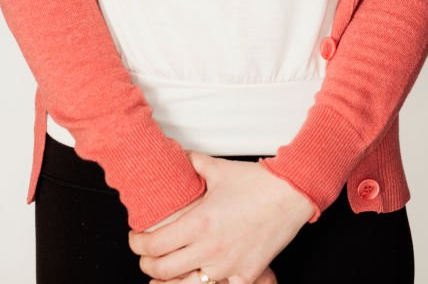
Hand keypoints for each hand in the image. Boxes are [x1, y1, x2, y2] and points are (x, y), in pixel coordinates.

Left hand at [128, 150, 314, 282]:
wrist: (291, 194)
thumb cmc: (257, 182)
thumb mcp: (219, 169)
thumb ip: (194, 163)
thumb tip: (181, 155)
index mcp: (199, 223)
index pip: (153, 244)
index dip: (137, 244)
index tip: (135, 238)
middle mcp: (209, 249)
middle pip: (161, 269)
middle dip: (147, 263)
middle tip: (146, 255)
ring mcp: (227, 266)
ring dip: (169, 281)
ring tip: (163, 275)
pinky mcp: (245, 275)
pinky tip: (199, 278)